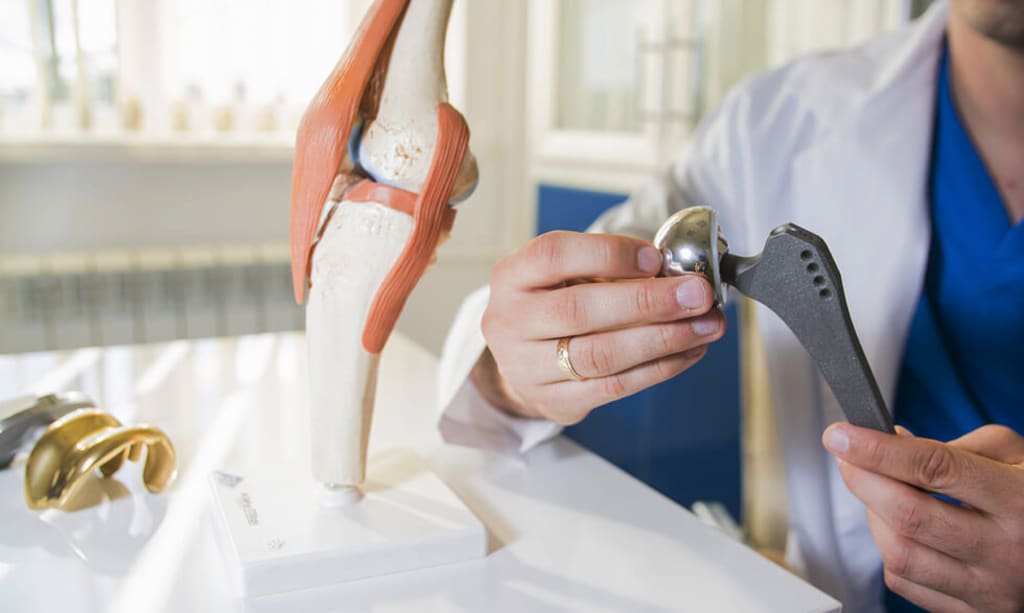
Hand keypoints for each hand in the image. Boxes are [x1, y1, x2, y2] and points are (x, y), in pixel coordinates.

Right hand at [478, 231, 724, 424]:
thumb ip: (611, 268)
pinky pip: (614, 387)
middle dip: (648, 302)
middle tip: (697, 295)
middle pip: (579, 311)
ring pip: (600, 355)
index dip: (608, 254)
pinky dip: (659, 368)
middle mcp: (510, 321)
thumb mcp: (567, 274)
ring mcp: (526, 367)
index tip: (656, 259)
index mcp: (512, 276)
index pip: (554, 255)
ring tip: (706, 325)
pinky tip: (689, 351)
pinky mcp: (554, 401)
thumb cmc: (555, 304)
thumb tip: (677, 275)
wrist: (521, 360)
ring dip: (663, 339)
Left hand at [823, 423, 1023, 611]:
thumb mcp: (1017, 457)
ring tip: (876, 492)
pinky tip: (896, 528)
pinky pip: (905, 582)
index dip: (878, 450)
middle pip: (909, 514)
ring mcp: (989, 589)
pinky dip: (887, 550)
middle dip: (863, 479)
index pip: (935, 469)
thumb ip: (957, 445)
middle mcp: (1006, 550)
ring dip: (872, 516)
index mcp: (1019, 500)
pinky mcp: (970, 612)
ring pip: (900, 554)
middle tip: (847, 457)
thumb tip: (893, 442)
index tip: (842, 435)